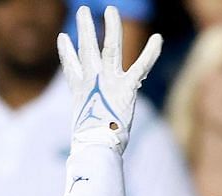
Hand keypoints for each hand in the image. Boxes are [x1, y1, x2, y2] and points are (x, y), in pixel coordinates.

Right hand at [57, 6, 162, 152]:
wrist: (96, 147)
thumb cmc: (89, 147)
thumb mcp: (83, 133)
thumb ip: (86, 131)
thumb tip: (80, 155)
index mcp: (79, 91)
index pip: (70, 67)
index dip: (66, 52)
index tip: (63, 38)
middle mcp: (92, 81)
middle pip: (87, 49)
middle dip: (84, 28)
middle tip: (81, 11)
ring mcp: (109, 81)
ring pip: (110, 47)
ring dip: (110, 27)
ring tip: (110, 10)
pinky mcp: (127, 87)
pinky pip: (141, 65)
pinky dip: (151, 52)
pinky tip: (158, 38)